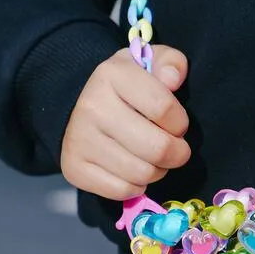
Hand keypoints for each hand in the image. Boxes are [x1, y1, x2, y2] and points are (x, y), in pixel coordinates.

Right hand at [61, 44, 190, 200]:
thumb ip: (171, 63)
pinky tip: (133, 171)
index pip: (164, 109)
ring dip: (157, 171)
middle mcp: (92, 106)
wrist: (79, 108)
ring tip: (152, 159)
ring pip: (143, 174)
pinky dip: (136, 186)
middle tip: (174, 149)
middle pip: (158, 148)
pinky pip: (123, 190)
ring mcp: (80, 139)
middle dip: (176, 154)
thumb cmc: (126, 89)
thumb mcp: (149, 64)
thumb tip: (173, 79)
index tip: (177, 124)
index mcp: (112, 75)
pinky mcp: (74, 168)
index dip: (180, 123)